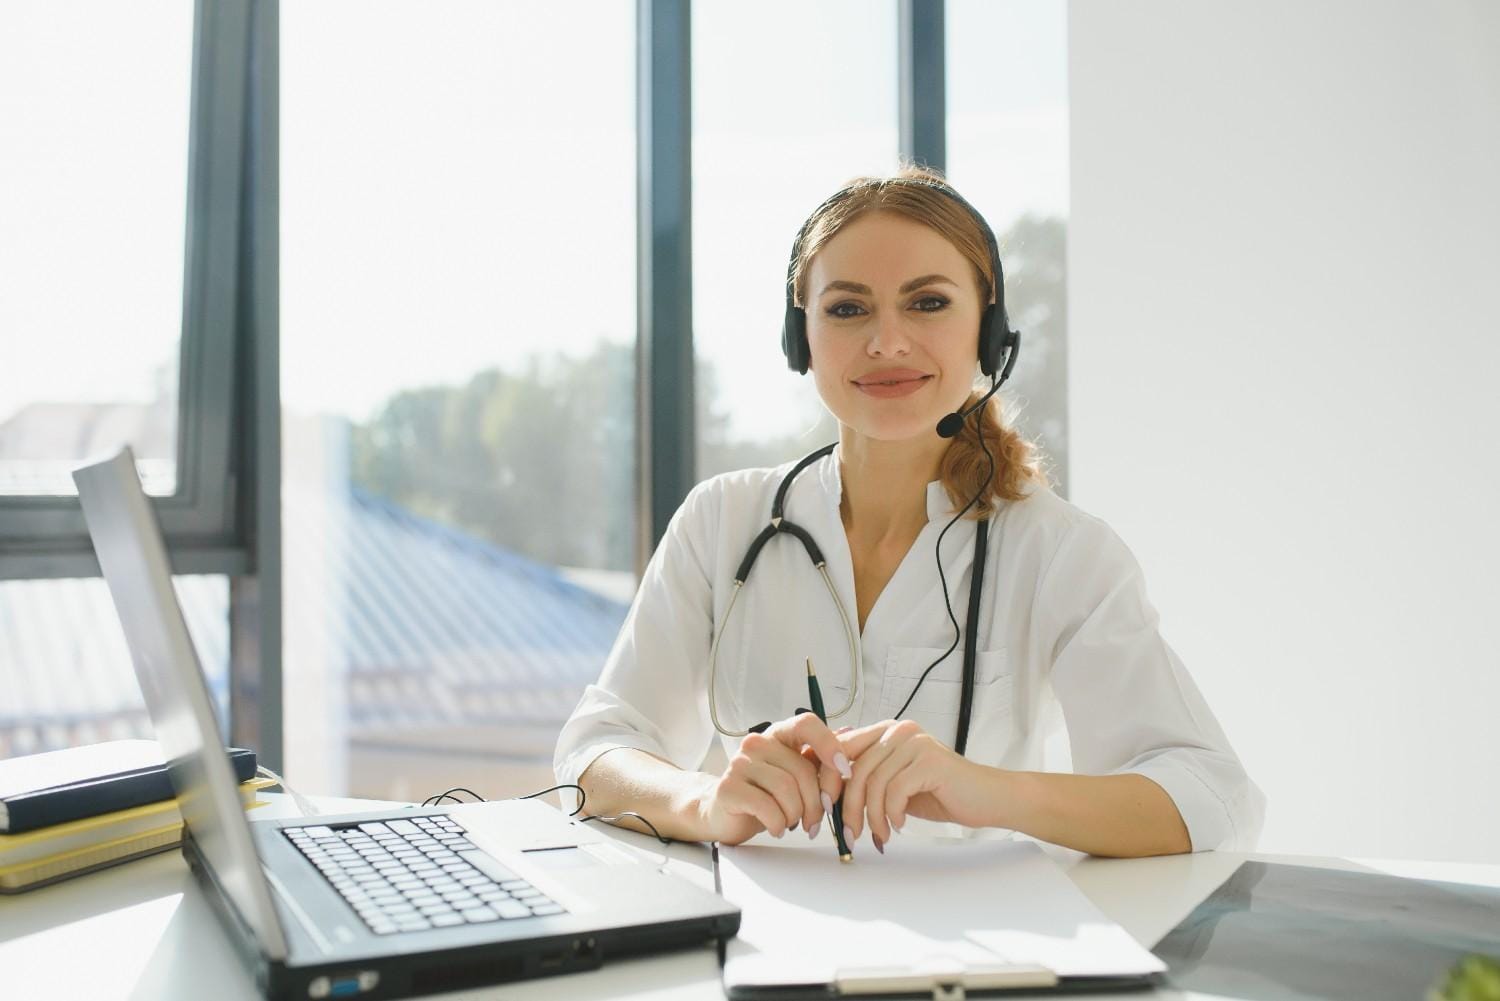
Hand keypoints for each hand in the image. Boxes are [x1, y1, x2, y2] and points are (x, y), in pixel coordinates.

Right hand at [695, 712, 852, 845]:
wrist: (727, 814)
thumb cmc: (767, 793)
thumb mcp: (797, 773)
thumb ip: (819, 757)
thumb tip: (849, 733)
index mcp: (779, 734)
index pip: (807, 723)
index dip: (829, 745)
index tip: (844, 769)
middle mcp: (757, 742)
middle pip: (802, 770)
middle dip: (816, 803)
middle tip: (814, 821)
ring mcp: (739, 763)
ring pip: (787, 790)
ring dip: (796, 815)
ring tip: (791, 822)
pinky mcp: (728, 788)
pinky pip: (767, 807)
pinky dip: (779, 824)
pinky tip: (776, 828)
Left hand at [837, 719, 988, 848]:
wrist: (985, 798)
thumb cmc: (940, 794)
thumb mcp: (895, 784)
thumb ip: (868, 779)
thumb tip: (829, 793)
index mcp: (886, 731)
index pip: (841, 748)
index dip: (827, 779)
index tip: (824, 808)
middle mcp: (898, 730)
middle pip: (854, 767)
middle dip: (846, 805)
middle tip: (849, 832)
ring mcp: (915, 743)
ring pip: (873, 782)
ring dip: (871, 816)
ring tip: (880, 834)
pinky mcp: (930, 761)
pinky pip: (895, 790)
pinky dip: (893, 813)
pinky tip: (899, 824)